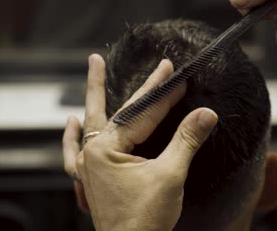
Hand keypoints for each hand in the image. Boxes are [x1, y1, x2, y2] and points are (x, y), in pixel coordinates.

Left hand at [63, 54, 217, 230]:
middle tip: (132, 61)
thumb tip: (206, 115)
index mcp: (106, 150)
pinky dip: (71, 138)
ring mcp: (88, 167)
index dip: (161, 92)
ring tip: (93, 69)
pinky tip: (70, 123)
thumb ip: (186, 141)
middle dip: (133, 86)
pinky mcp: (91, 180)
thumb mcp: (169, 176)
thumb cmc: (145, 220)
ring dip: (94, 98)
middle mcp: (92, 154)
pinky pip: (74, 153)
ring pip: (93, 123)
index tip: (175, 74)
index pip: (140, 112)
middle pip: (115, 111)